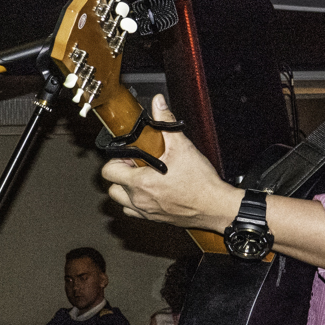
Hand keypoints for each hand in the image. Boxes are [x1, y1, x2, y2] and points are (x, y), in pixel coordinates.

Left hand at [101, 95, 242, 231]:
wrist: (216, 206)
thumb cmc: (200, 183)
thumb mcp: (182, 146)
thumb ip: (166, 123)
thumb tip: (158, 105)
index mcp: (141, 183)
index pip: (109, 172)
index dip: (116, 160)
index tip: (129, 155)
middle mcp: (140, 200)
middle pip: (113, 187)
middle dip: (121, 174)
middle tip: (136, 165)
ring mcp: (146, 212)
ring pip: (122, 201)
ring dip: (126, 189)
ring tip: (142, 178)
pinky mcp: (155, 219)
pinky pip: (135, 212)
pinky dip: (137, 202)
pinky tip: (151, 191)